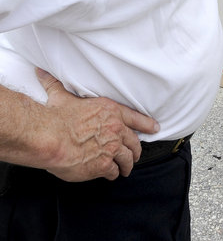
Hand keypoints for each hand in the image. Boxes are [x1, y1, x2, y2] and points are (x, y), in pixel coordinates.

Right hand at [36, 69, 159, 181]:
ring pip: (127, 158)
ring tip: (125, 169)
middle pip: (134, 142)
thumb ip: (55, 85)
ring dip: (127, 164)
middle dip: (136, 150)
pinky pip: (114, 171)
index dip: (147, 124)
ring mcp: (112, 148)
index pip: (135, 118)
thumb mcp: (60, 96)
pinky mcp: (104, 165)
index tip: (155, 128)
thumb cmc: (55, 117)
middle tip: (135, 155)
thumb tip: (42, 73)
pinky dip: (113, 174)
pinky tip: (111, 175)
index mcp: (110, 111)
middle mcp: (115, 129)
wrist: (49, 137)